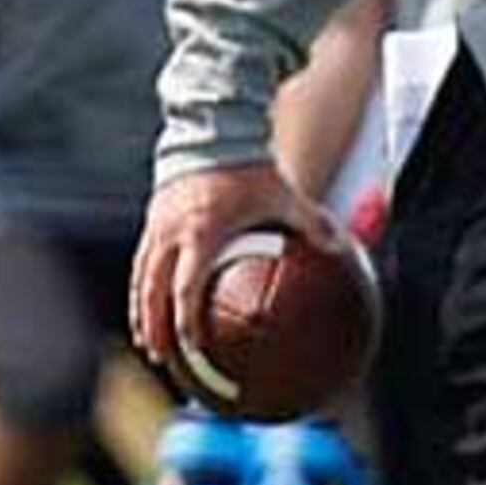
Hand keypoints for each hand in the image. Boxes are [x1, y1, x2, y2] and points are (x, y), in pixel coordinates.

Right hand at [129, 161, 338, 387]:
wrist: (215, 128)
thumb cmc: (250, 167)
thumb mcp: (283, 195)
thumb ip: (312, 222)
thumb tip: (345, 246)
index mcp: (202, 232)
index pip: (185, 286)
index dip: (184, 319)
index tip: (191, 345)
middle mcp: (173, 232)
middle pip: (152, 289)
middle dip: (153, 325)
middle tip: (159, 356)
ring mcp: (159, 224)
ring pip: (141, 276)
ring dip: (141, 311)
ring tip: (148, 341)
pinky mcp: (154, 216)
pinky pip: (143, 259)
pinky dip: (143, 285)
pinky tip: (149, 304)